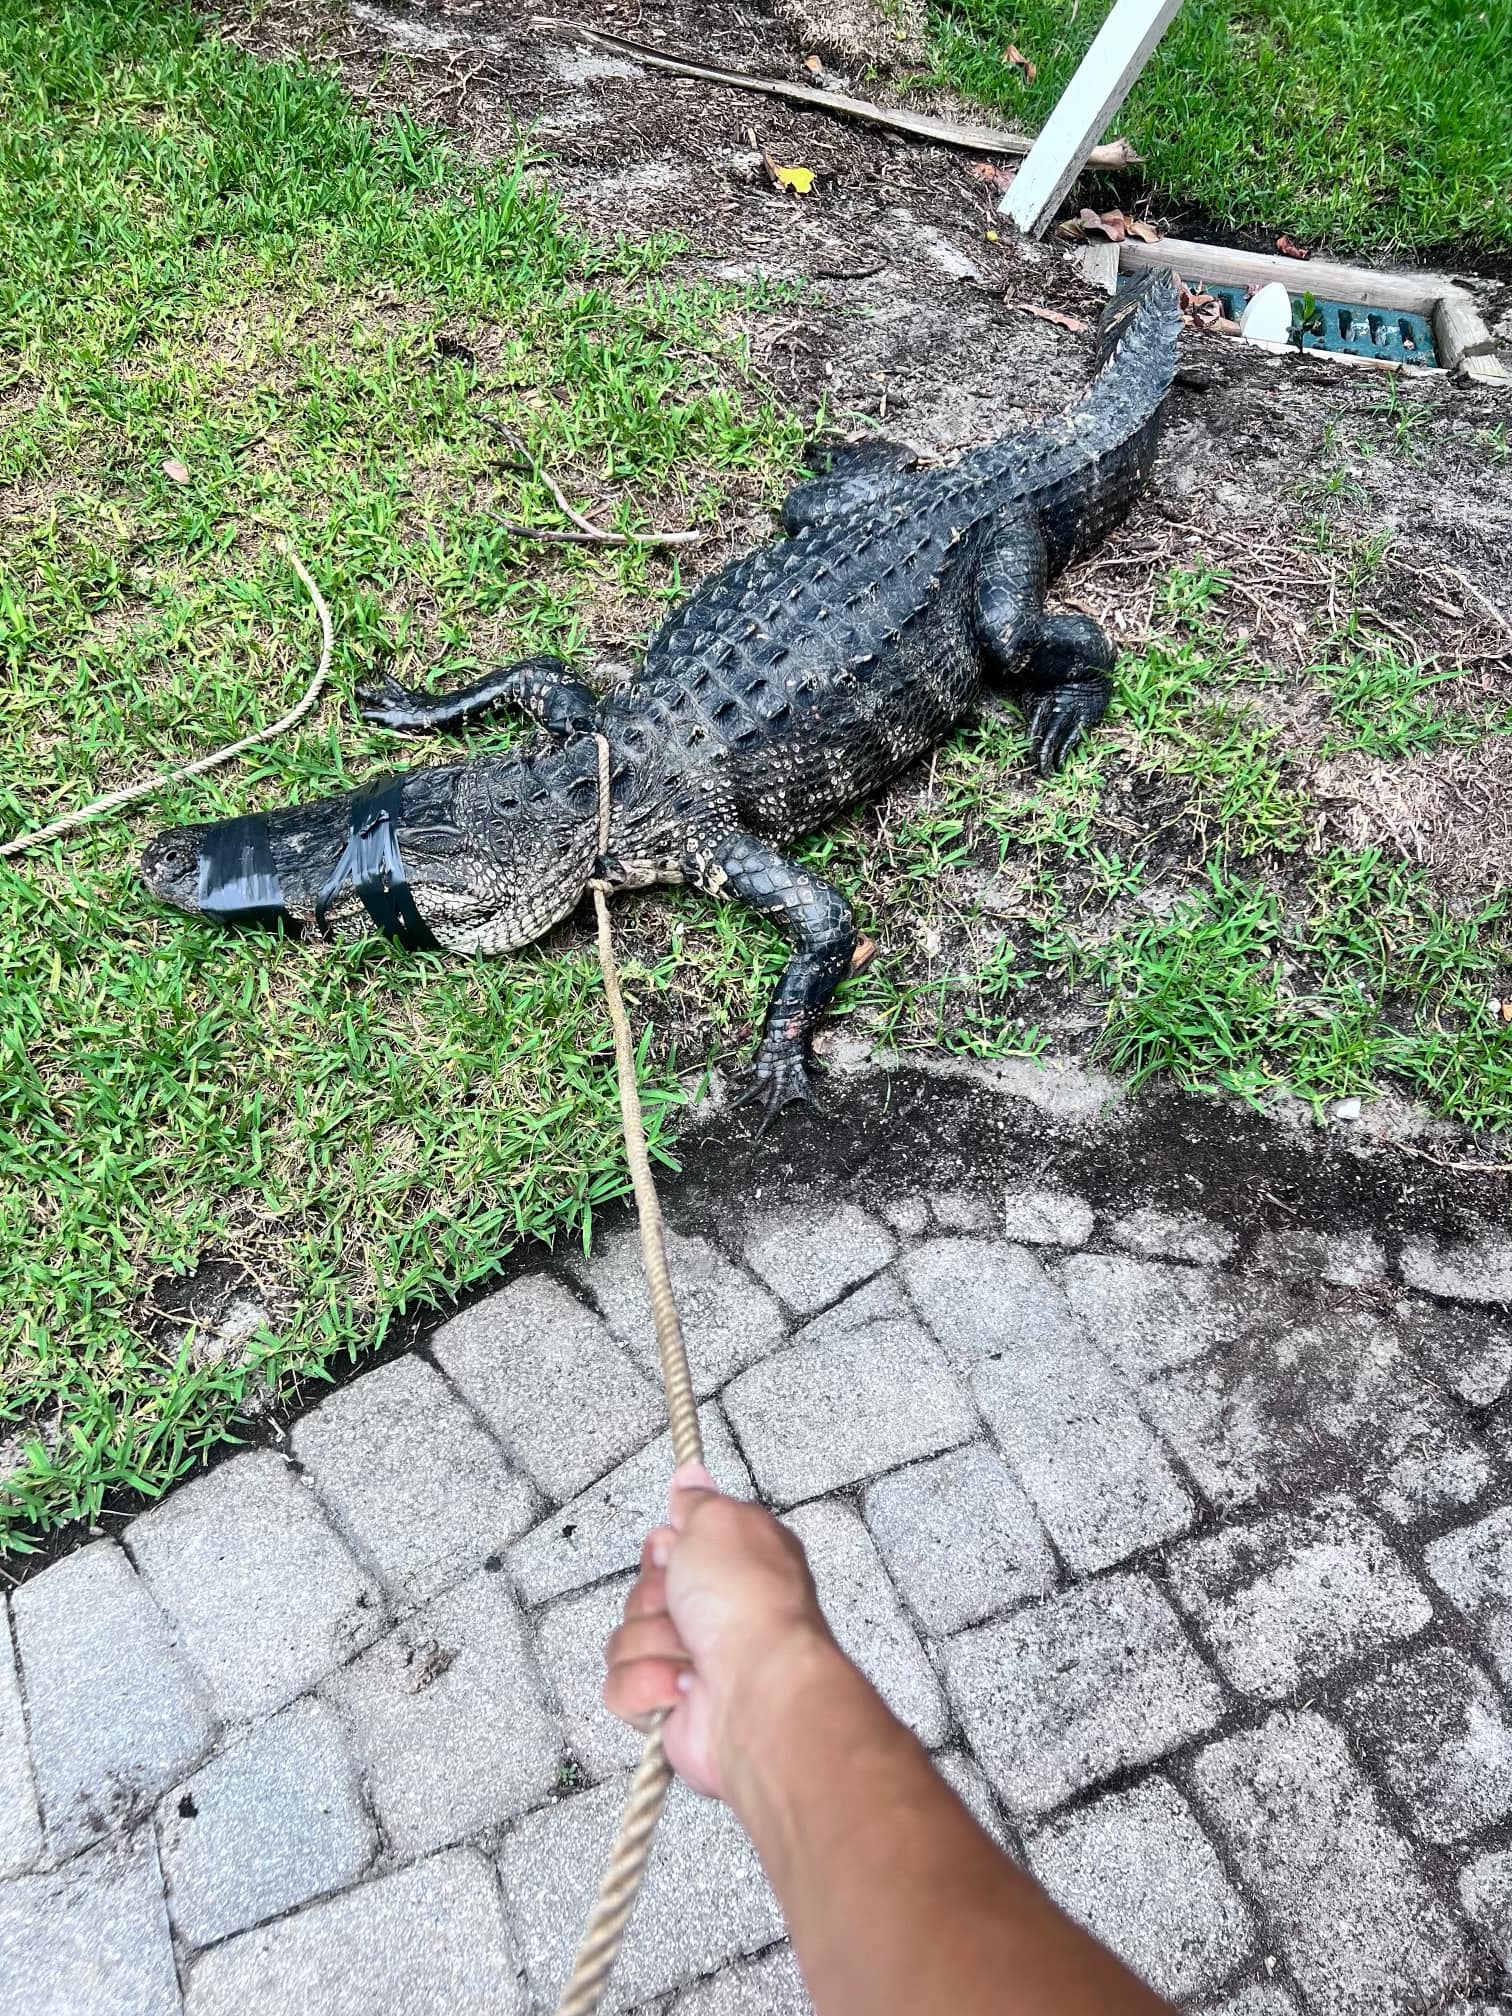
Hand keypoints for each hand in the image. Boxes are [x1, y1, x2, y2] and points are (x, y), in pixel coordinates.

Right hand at [602, 1463, 836, 1798]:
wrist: (756, 1691)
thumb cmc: (748, 1607)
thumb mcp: (720, 1522)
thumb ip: (698, 1500)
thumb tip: (690, 1476)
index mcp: (732, 1567)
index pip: (670, 1548)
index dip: (664, 1550)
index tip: (673, 1554)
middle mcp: (714, 1615)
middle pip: (641, 1592)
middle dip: (654, 1598)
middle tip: (686, 1607)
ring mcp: (689, 1663)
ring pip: (625, 1639)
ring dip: (653, 1642)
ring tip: (692, 1653)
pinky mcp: (665, 1708)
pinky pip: (619, 1687)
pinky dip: (648, 1686)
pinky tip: (683, 1688)